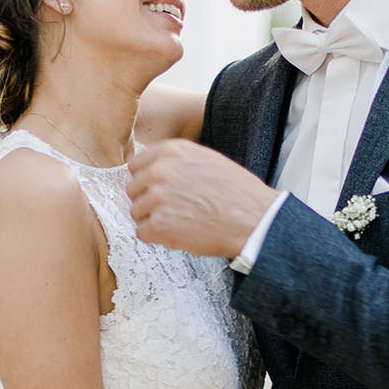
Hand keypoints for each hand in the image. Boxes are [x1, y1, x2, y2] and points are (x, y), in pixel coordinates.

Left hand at [126, 139, 275, 258]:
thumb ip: (177, 162)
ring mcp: (157, 198)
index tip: (160, 191)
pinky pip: (143, 233)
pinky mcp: (159, 224)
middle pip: (133, 189)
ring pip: (136, 212)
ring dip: (154, 221)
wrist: (255, 220)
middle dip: (149, 202)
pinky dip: (158, 238)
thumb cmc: (238, 194)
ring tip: (181, 223)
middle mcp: (160, 170)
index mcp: (172, 151)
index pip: (136, 165)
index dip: (147, 181)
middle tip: (174, 210)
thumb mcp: (208, 161)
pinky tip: (179, 234)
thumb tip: (152, 171)